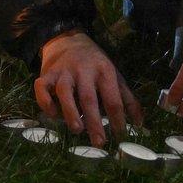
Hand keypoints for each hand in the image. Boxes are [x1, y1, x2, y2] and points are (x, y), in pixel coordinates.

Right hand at [36, 30, 143, 146]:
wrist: (68, 40)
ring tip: (77, 130)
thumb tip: (140, 123)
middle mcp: (83, 70)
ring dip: (70, 112)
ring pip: (65, 92)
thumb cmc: (95, 63)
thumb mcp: (114, 75)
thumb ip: (127, 98)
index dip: (118, 118)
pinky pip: (42, 88)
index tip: (120, 135)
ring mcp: (63, 72)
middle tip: (99, 142)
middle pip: (89, 98)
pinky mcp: (47, 74)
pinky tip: (53, 115)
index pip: (113, 98)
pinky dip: (45, 102)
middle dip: (95, 122)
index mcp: (104, 70)